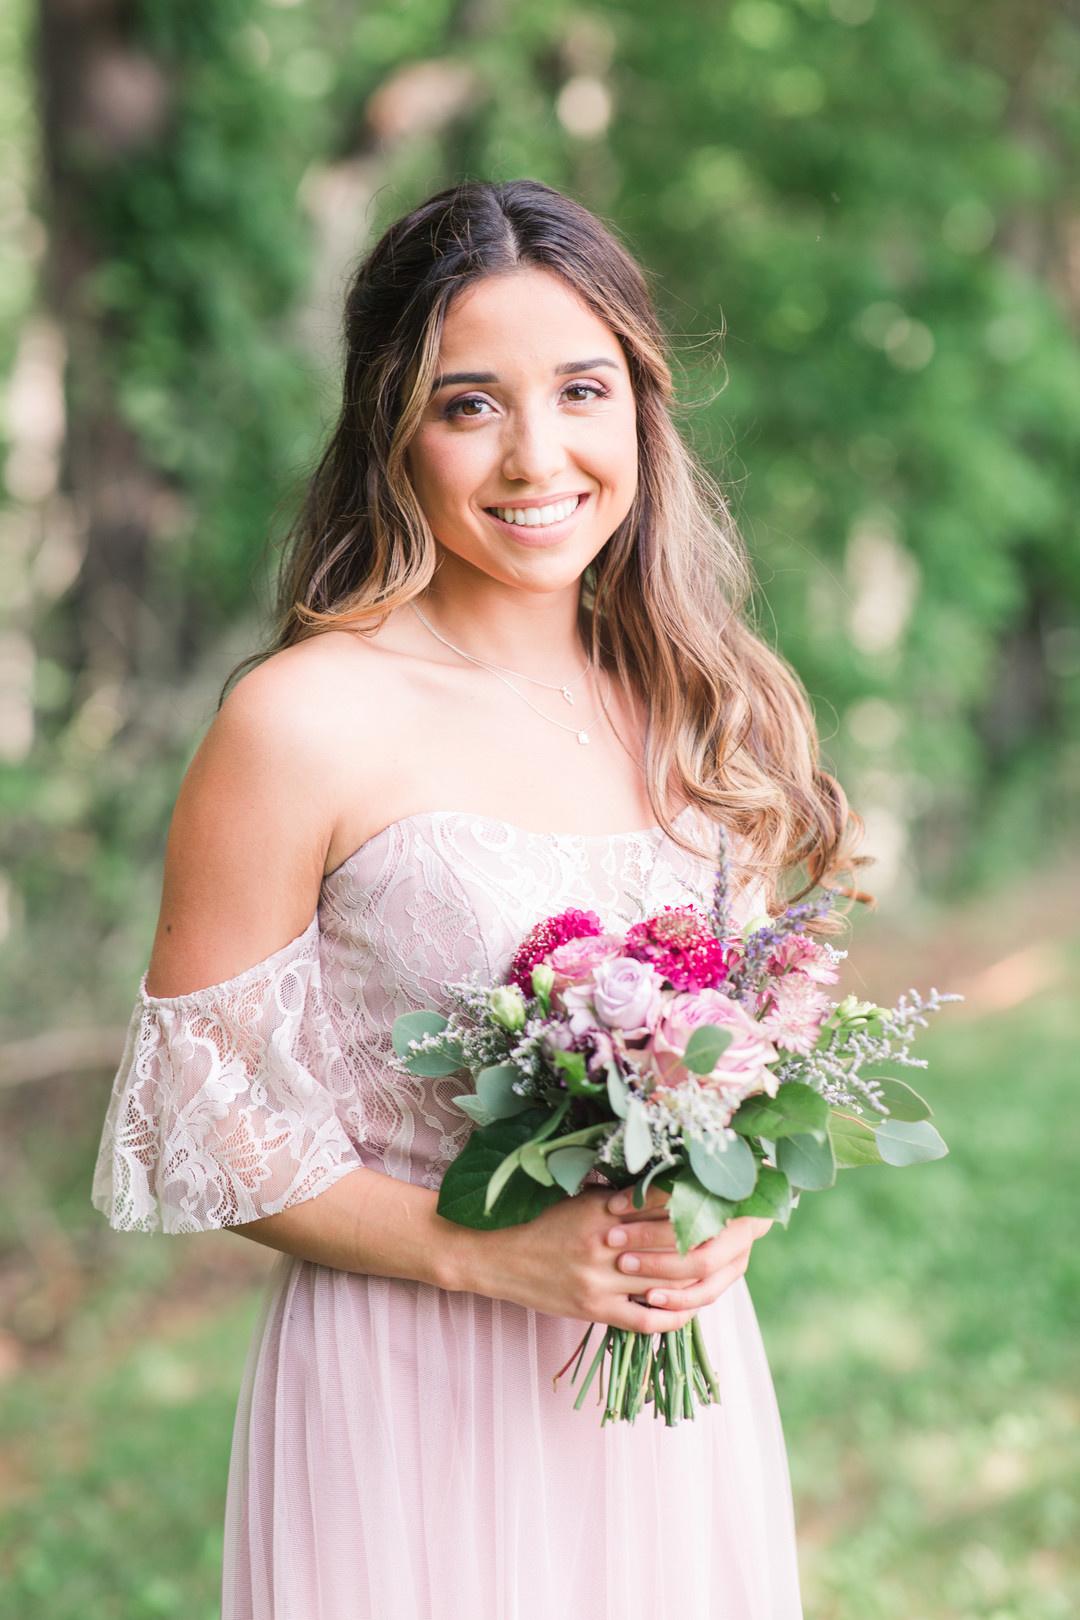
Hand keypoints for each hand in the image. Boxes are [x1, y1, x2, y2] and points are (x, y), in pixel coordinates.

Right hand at [458, 1181, 771, 1332]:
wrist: (494, 1257)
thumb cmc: (540, 1221)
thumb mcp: (578, 1198)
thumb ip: (619, 1195)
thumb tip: (667, 1185)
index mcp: (602, 1207)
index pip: (664, 1201)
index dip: (701, 1199)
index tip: (732, 1194)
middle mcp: (604, 1241)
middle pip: (674, 1242)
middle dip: (715, 1237)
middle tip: (749, 1232)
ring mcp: (600, 1279)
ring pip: (666, 1282)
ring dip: (700, 1279)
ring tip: (728, 1270)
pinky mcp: (593, 1310)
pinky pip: (645, 1319)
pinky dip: (672, 1316)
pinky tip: (690, 1310)